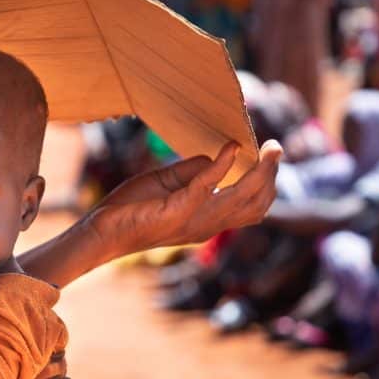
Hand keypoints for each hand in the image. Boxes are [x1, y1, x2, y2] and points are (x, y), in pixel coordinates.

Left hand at [85, 140, 282, 258]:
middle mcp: (207, 224)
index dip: (266, 183)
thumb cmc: (131, 209)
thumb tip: (219, 157)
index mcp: (208, 220)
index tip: (271, 155)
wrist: (102, 230)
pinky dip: (221, 165)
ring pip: (242, 198)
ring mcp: (195, 221)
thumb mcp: (168, 184)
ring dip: (258, 171)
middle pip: (255, 204)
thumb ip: (193, 171)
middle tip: (276, 148)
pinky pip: (207, 186)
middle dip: (270, 175)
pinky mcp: (177, 212)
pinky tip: (230, 148)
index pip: (251, 207)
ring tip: (268, 148)